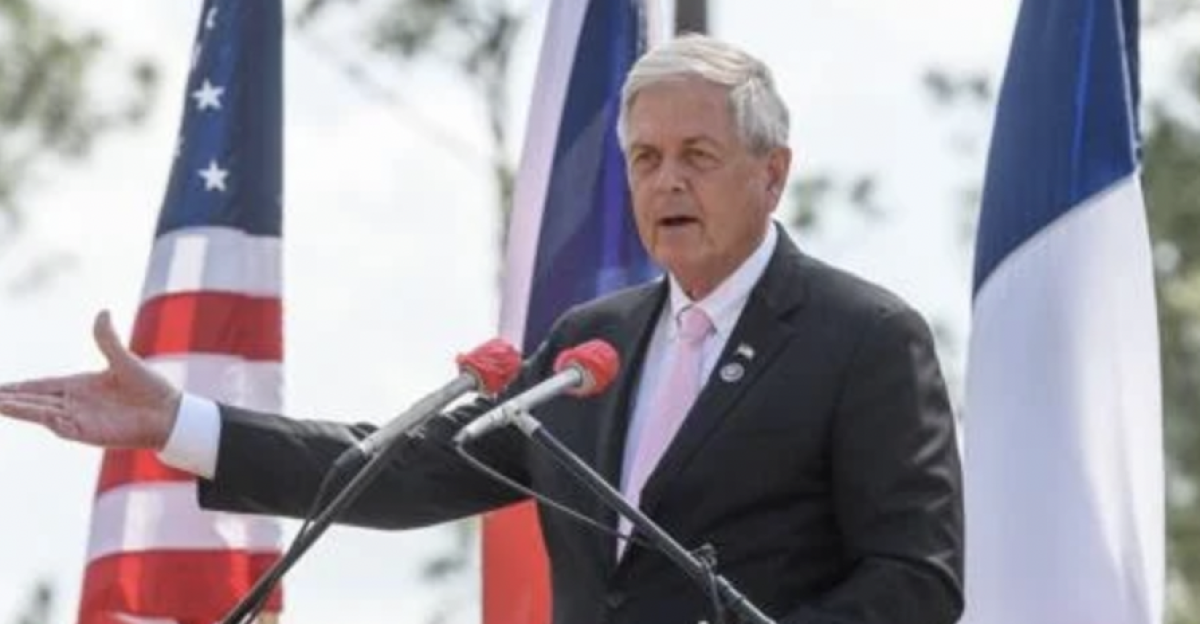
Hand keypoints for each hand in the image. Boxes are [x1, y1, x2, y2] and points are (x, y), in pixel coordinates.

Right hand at [0, 310, 180, 448]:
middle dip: (9, 400)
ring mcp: (80, 419)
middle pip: (34, 401)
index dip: (18, 387)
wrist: (170, 413)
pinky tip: (38, 414)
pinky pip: (64, 427)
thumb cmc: (150, 388)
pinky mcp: (90, 433)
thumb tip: (102, 312)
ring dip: (20, 410)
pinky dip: (50, 421)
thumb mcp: (125, 360)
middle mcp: (75, 404)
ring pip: (42, 414)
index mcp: (79, 386)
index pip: (41, 386)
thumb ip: (108, 339)